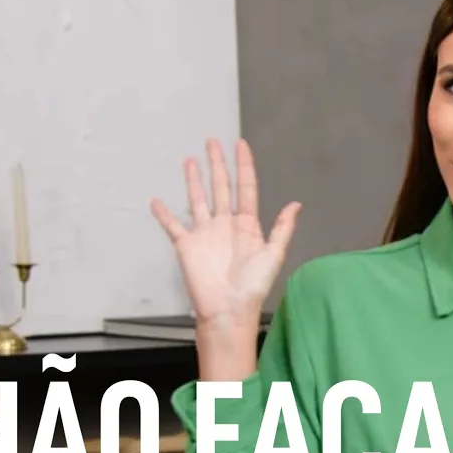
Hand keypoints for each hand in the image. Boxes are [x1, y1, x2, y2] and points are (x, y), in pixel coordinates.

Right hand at [150, 138, 299, 331]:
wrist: (228, 310)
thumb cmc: (253, 287)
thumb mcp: (274, 254)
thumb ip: (283, 228)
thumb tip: (296, 204)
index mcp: (247, 225)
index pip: (246, 188)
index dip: (244, 166)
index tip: (241, 145)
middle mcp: (225, 225)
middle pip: (221, 187)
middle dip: (217, 164)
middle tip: (212, 141)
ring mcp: (205, 233)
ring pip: (198, 199)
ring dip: (194, 180)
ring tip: (190, 159)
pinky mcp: (187, 245)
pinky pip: (172, 225)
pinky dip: (163, 214)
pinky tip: (156, 201)